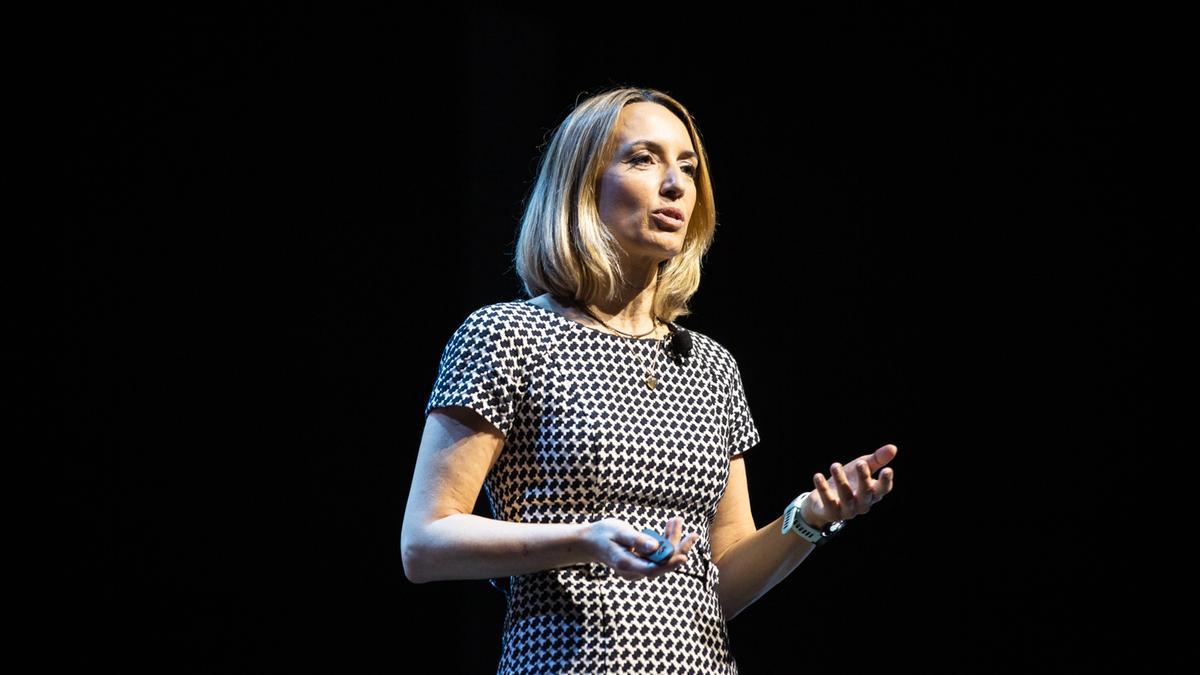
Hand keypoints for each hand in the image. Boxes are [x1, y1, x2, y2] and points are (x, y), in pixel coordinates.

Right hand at [582, 516, 698, 580]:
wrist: (589, 542)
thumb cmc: (602, 534)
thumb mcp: (618, 532)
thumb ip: (636, 539)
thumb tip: (655, 546)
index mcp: (626, 565)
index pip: (652, 569)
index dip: (670, 564)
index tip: (685, 556)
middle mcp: (634, 571)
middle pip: (662, 564)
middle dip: (678, 548)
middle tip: (693, 534)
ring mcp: (638, 568)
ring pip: (662, 558)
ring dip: (673, 540)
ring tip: (677, 520)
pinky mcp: (641, 563)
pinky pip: (658, 554)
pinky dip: (666, 540)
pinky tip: (671, 525)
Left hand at [803, 444, 897, 527]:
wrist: (822, 499)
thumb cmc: (848, 480)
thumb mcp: (861, 467)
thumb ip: (876, 459)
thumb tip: (893, 447)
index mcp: (872, 494)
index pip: (882, 489)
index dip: (886, 481)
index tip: (887, 470)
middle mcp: (862, 504)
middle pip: (866, 493)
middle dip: (864, 478)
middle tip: (860, 463)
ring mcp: (847, 511)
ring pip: (846, 496)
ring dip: (840, 480)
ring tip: (835, 465)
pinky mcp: (831, 513)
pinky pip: (828, 501)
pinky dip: (822, 488)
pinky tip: (818, 476)